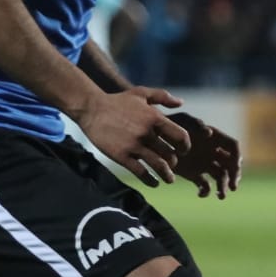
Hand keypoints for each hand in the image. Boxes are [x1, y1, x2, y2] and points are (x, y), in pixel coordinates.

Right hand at [74, 87, 192, 187]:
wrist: (90, 108)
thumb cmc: (117, 101)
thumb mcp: (141, 94)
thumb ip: (162, 96)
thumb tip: (181, 102)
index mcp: (155, 118)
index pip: (181, 137)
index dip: (185, 146)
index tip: (183, 151)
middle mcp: (147, 133)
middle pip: (170, 154)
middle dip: (173, 162)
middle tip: (171, 164)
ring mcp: (134, 145)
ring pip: (159, 166)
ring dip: (167, 175)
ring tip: (169, 179)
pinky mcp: (121, 155)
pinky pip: (141, 172)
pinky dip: (150, 180)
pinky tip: (154, 183)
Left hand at [166, 113, 240, 198]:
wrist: (151, 138)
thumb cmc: (167, 124)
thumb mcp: (181, 120)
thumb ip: (195, 124)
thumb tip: (210, 133)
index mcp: (214, 138)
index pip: (233, 147)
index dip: (237, 157)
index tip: (235, 167)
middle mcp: (212, 151)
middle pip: (231, 164)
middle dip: (234, 176)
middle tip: (232, 187)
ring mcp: (204, 164)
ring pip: (221, 177)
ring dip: (223, 187)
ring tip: (221, 196)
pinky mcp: (194, 174)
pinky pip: (205, 185)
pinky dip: (205, 191)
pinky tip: (200, 194)